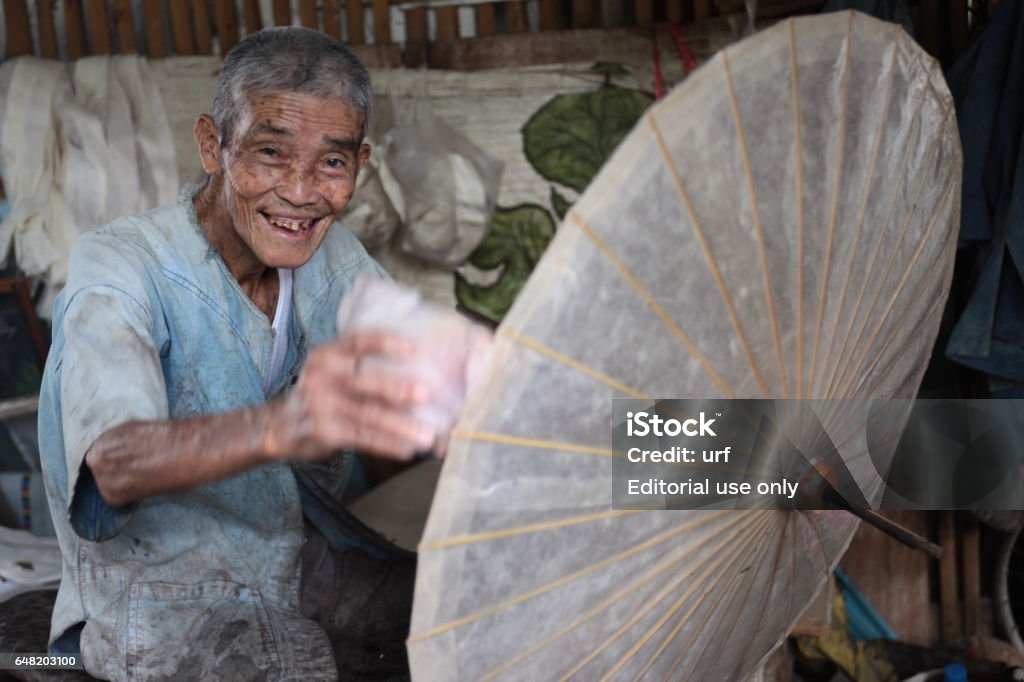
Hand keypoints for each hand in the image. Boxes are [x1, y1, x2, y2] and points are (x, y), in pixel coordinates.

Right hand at [264, 332, 434, 461]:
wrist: (278, 426)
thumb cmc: (320, 394)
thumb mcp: (330, 371)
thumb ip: (359, 367)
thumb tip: (413, 369)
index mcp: (326, 355)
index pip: (356, 342)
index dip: (384, 343)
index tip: (412, 348)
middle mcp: (320, 376)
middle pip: (363, 380)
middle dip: (397, 388)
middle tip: (427, 394)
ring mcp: (320, 405)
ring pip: (367, 414)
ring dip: (400, 425)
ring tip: (426, 434)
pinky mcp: (323, 432)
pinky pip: (362, 437)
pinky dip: (386, 444)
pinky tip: (406, 449)